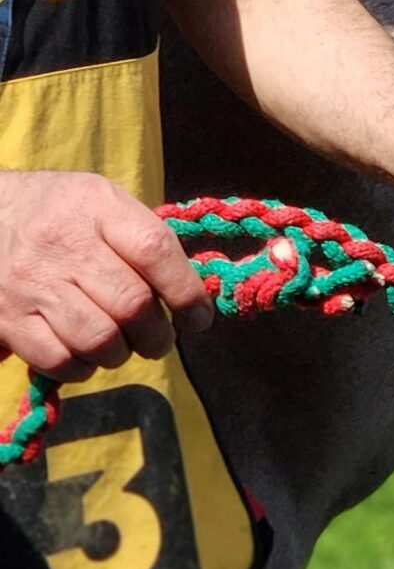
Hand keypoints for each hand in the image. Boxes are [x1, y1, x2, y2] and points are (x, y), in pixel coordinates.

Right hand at [0, 172, 214, 382]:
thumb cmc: (59, 211)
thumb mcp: (102, 201)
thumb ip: (144, 238)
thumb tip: (190, 294)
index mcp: (97, 205)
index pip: (155, 250)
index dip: (186, 291)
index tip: (199, 317)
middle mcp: (63, 244)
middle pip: (131, 304)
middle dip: (158, 334)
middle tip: (161, 339)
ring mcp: (32, 283)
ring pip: (98, 339)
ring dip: (122, 353)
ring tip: (123, 345)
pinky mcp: (7, 319)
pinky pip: (59, 360)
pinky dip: (83, 368)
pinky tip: (86, 355)